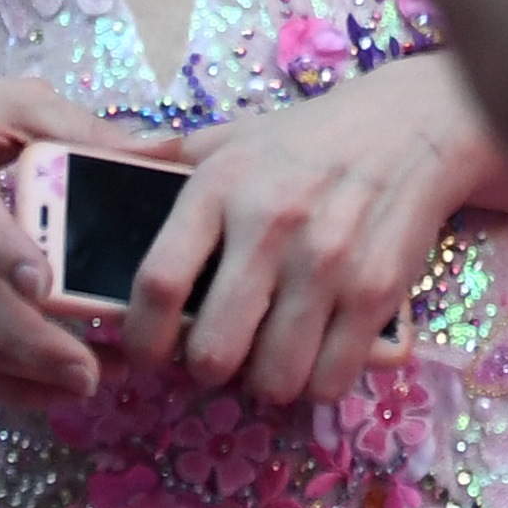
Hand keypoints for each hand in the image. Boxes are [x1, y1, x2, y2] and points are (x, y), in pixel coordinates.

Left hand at [123, 55, 489, 408]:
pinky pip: (330, 379)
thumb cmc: (308, 141)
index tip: (148, 352)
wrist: (414, 125)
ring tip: (268, 357)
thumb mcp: (230, 139)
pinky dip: (316, 383)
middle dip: (207, 371)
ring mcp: (328, 262)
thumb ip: (163, 163)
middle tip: (218, 357)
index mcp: (221, 187)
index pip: (157, 283)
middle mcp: (271, 224)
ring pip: (274, 378)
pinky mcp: (377, 291)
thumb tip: (92, 170)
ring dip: (264, 383)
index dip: (142, 338)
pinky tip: (315, 355)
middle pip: (214, 351)